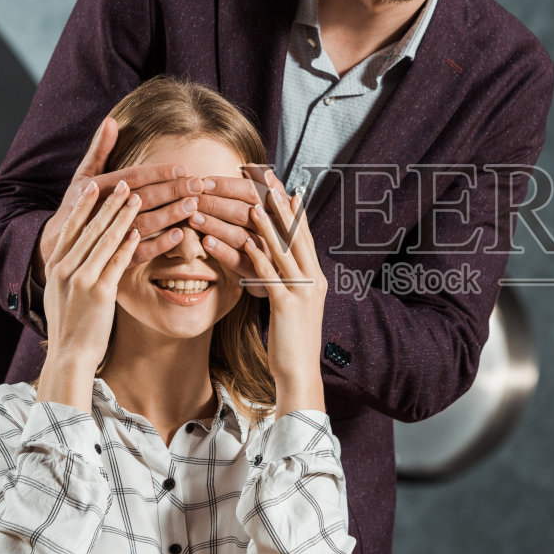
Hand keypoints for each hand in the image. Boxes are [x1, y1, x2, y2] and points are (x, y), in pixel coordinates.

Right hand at [34, 118, 214, 283]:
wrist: (57, 244)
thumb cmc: (76, 205)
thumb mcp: (83, 176)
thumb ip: (100, 149)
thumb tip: (111, 120)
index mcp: (96, 188)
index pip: (133, 177)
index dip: (158, 172)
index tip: (182, 168)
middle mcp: (101, 210)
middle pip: (142, 198)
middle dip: (172, 191)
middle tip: (197, 185)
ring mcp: (106, 235)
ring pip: (143, 224)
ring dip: (169, 215)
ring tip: (193, 206)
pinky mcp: (111, 258)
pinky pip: (138, 252)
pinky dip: (159, 245)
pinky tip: (179, 235)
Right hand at [38, 180, 145, 409]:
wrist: (68, 356)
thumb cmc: (70, 327)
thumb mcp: (62, 294)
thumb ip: (69, 272)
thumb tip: (80, 257)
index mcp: (55, 266)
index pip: (70, 227)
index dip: (83, 204)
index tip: (95, 185)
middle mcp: (64, 268)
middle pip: (89, 227)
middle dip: (109, 203)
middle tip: (125, 183)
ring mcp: (81, 279)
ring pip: (104, 239)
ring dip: (122, 216)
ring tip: (137, 198)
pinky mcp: (98, 292)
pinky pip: (117, 261)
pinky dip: (129, 244)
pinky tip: (140, 230)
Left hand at [195, 166, 284, 297]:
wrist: (291, 279)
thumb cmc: (279, 237)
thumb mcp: (280, 211)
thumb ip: (269, 188)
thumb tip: (252, 166)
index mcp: (282, 210)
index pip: (253, 192)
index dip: (228, 186)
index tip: (205, 181)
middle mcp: (279, 231)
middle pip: (244, 213)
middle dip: (215, 204)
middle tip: (192, 199)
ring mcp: (270, 254)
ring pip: (240, 236)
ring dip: (215, 225)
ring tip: (193, 218)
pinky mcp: (260, 275)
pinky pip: (239, 261)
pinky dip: (222, 251)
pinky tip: (206, 242)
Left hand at [242, 183, 326, 414]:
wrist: (301, 374)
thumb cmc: (292, 344)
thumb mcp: (292, 309)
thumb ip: (287, 284)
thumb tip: (274, 268)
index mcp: (316, 278)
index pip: (304, 236)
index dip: (292, 210)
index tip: (280, 186)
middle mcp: (313, 279)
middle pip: (296, 234)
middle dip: (280, 205)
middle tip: (266, 179)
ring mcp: (303, 290)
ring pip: (282, 249)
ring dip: (263, 224)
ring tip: (246, 202)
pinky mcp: (287, 304)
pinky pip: (267, 273)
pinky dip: (252, 254)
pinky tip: (237, 241)